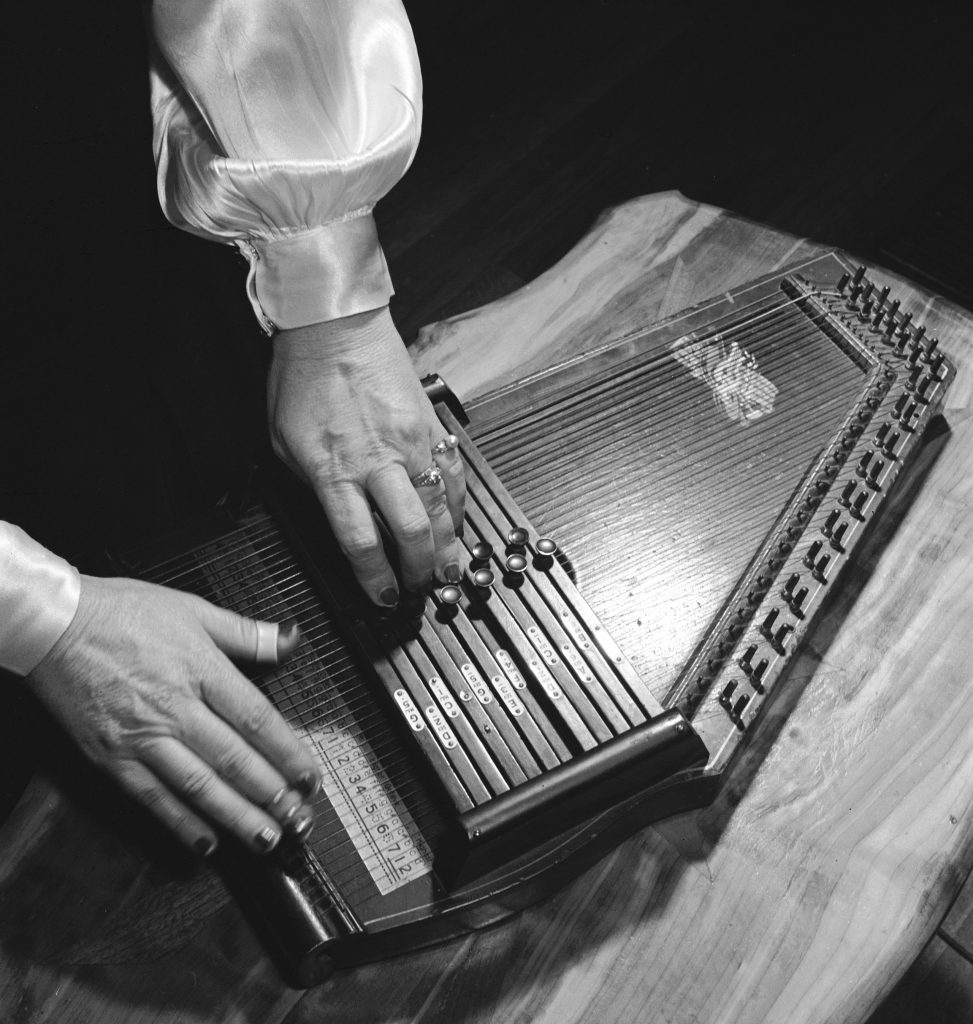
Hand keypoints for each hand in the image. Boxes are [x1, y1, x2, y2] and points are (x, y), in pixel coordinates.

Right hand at [26, 575, 320, 856]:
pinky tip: (207, 841)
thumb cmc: (122, 612)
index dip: (288, 752)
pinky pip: (152, 797)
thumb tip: (291, 638)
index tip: (309, 776)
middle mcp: (174, 707)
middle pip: (234, 758)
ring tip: (266, 838)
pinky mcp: (112, 756)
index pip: (257, 719)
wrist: (54, 625)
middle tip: (299, 818)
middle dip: (272, 793)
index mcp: (201, 668)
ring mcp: (142, 736)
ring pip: (199, 784)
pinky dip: (181, 822)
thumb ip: (247, 632)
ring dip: (237, 816)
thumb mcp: (194, 609)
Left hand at [267, 306, 465, 604]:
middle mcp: (378, 460)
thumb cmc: (305, 377)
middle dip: (419, 570)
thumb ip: (311, 485)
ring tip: (451, 570)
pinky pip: (456, 473)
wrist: (335, 326)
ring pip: (442, 507)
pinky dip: (460, 505)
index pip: (360, 541)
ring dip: (448, 546)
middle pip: (411, 531)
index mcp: (334, 468)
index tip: (382, 596)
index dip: (375, 579)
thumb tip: (336, 518)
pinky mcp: (433, 426)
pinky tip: (459, 523)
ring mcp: (412, 443)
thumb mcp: (284, 442)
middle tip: (419, 587)